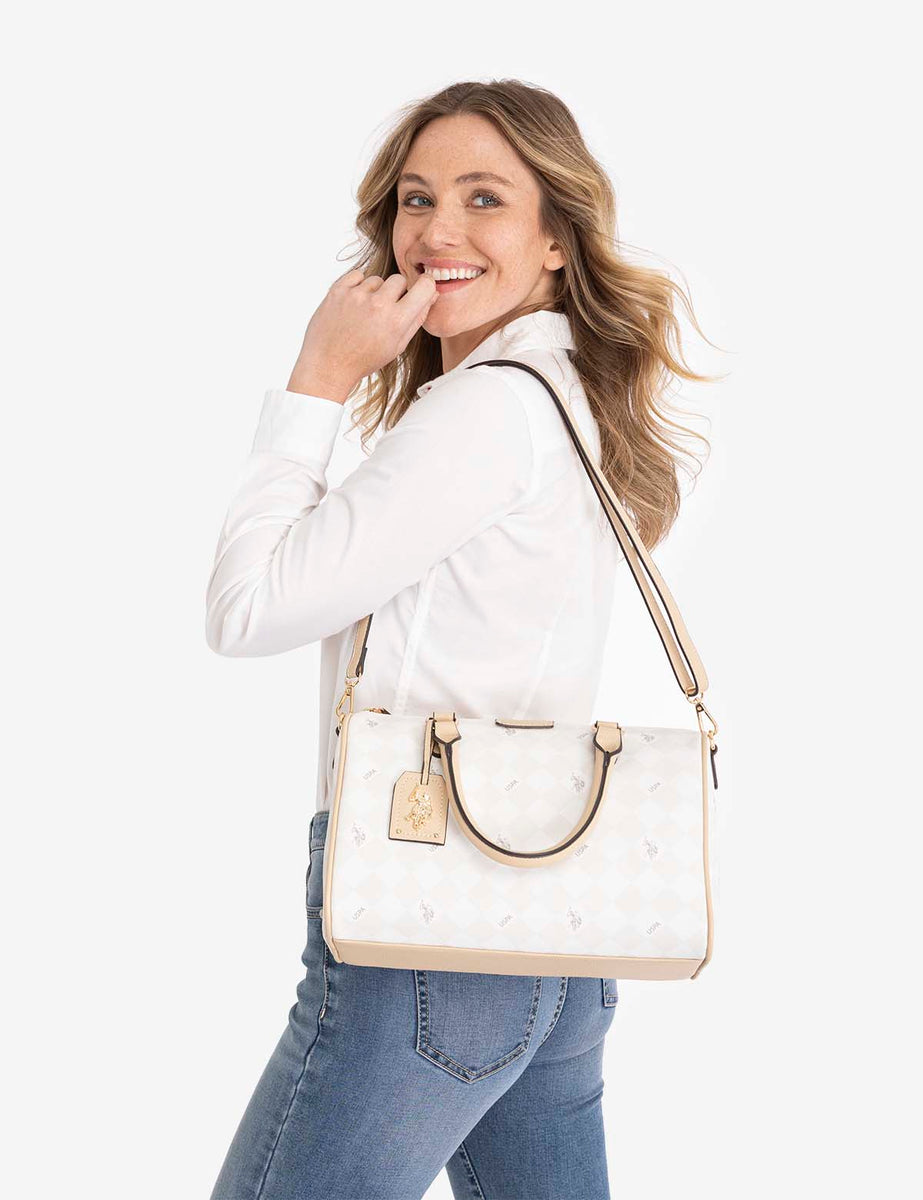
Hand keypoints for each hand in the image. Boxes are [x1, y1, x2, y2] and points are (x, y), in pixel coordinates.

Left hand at [287, 268, 438, 401]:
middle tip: (386, 310)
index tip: (421, 288)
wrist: (328, 365)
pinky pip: (357, 276)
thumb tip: (431, 295)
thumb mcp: (397, 346)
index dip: (425, 286)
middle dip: (397, 292)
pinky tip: (354, 305)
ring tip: (365, 313)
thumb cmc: (364, 359)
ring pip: (377, 279)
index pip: (424, 286)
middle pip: (400, 280)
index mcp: (396, 321)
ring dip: (374, 292)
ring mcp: (356, 296)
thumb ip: (416, 319)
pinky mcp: (338, 290)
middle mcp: (378, 305)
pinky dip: (357, 286)